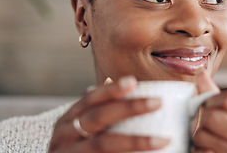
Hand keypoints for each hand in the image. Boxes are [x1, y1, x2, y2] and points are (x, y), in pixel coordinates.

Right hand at [48, 76, 169, 152]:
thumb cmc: (75, 151)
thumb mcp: (78, 130)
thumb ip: (95, 112)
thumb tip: (114, 82)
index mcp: (67, 120)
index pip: (90, 99)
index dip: (111, 90)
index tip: (133, 82)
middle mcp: (64, 135)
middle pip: (98, 117)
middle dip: (129, 108)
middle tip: (157, 102)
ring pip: (103, 145)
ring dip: (135, 141)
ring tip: (162, 140)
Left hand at [192, 72, 226, 152]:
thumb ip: (216, 94)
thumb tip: (199, 73)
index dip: (213, 99)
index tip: (211, 104)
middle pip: (212, 117)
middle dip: (203, 118)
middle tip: (206, 122)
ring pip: (201, 136)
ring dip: (198, 136)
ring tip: (208, 137)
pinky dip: (198, 150)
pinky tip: (207, 149)